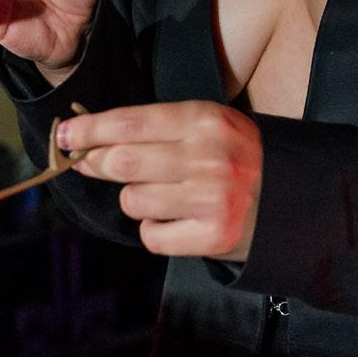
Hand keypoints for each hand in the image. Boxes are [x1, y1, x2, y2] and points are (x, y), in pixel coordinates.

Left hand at [61, 101, 261, 260]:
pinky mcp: (212, 236)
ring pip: (133, 201)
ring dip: (134, 199)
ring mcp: (210, 199)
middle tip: (87, 163)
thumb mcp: (206, 125)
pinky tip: (174, 220)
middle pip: (123, 162)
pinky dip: (153, 230)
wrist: (292, 198)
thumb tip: (89, 138)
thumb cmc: (236, 156)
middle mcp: (207, 157)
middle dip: (96, 163)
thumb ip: (155, 128)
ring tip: (159, 195)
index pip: (130, 123)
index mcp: (204, 120)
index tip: (65, 135)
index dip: (89, 129)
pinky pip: (151, 236)